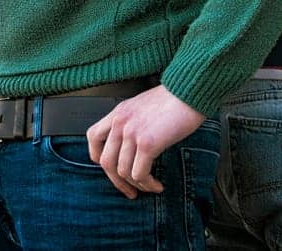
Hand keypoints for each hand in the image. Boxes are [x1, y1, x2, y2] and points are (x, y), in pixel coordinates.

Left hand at [85, 85, 206, 198]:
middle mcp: (120, 122)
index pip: (93, 137)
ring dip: (137, 185)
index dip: (98, 157)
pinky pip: (140, 174)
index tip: (111, 169)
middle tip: (130, 190)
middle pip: (106, 161)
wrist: (189, 92)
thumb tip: (131, 146)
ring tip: (149, 186)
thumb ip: (131, 122)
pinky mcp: (147, 143)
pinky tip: (157, 185)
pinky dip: (148, 184)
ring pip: (123, 171)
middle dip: (117, 181)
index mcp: (118, 112)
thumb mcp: (143, 106)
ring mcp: (132, 133)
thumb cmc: (174, 99)